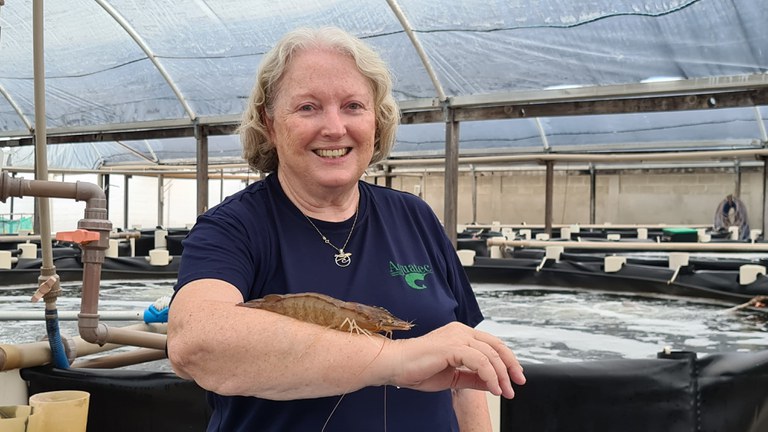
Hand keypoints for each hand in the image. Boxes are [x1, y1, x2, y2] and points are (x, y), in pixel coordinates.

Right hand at [390, 322, 525, 397]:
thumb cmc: (417, 369)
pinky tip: (492, 388)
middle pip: (497, 346)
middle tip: (516, 384)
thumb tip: (493, 383)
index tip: (514, 377)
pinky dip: (490, 375)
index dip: (506, 360)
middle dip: (510, 367)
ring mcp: (457, 336)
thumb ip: (474, 377)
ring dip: (501, 375)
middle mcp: (461, 331)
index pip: (492, 344)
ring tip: (503, 391)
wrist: (395, 366)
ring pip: (491, 354)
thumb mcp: (453, 377)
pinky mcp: (452, 346)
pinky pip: (480, 361)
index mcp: (460, 334)